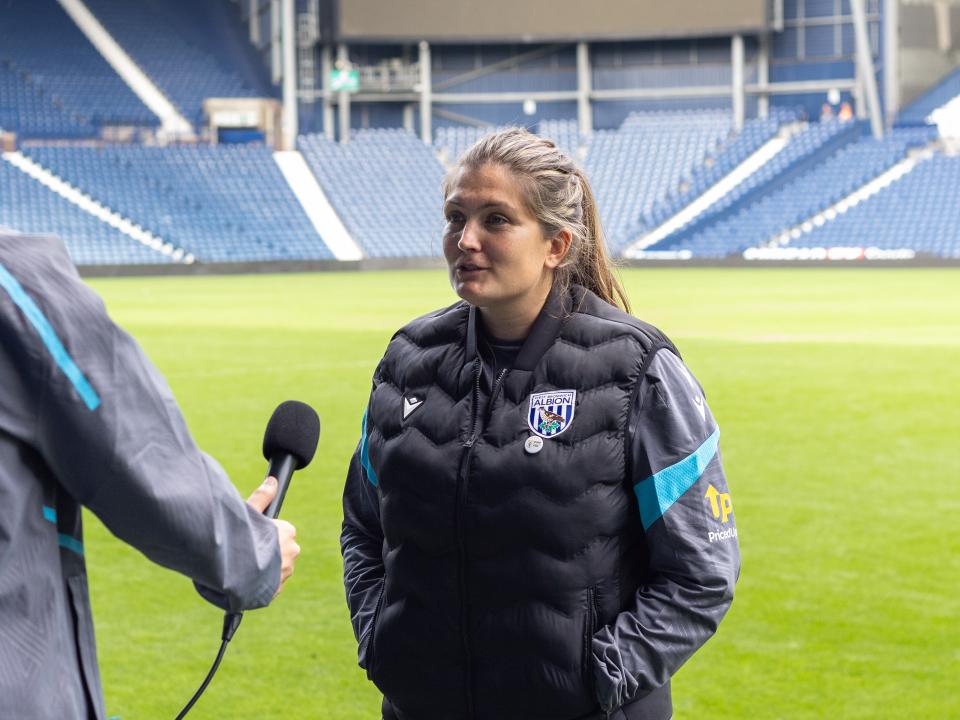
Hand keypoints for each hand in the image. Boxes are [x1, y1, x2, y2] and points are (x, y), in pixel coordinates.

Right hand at [247, 476, 300, 596]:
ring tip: (246, 565)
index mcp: (288, 533)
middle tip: (248, 550)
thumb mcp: (249, 512)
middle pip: (281, 549)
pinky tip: (247, 579)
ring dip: (265, 567)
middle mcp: (292, 553)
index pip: (282, 530)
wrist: (233, 573)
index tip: (254, 535)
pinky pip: (271, 584)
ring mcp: (286, 573)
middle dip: (268, 550)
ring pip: (277, 567)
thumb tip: (272, 480)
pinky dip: (261, 583)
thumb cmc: (241, 538)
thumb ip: (262, 496)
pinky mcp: (276, 591)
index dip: (267, 532)